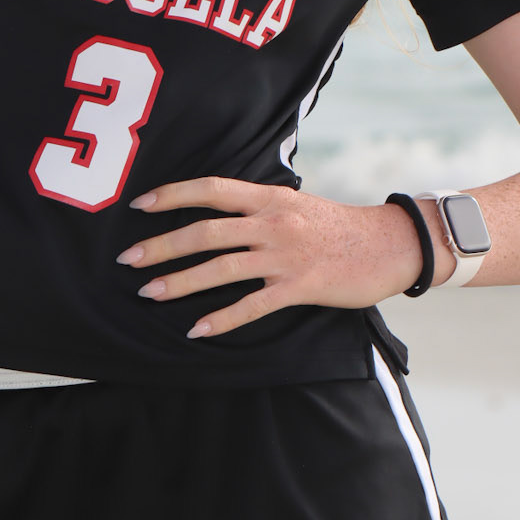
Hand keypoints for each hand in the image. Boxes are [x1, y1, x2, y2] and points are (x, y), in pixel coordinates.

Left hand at [116, 177, 431, 339]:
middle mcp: (273, 222)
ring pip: (221, 268)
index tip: (140, 205)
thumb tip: (217, 210)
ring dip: (181, 282)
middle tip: (128, 259)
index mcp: (270, 198)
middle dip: (162, 246)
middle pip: (206, 232)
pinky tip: (197, 330)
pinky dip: (222, 318)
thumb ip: (259, 206)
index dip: (173, 195)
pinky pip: (252, 305)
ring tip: (150, 293)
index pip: (212, 189)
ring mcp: (285, 255)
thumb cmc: (339, 226)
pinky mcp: (300, 286)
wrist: (391, 245)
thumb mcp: (296, 204)